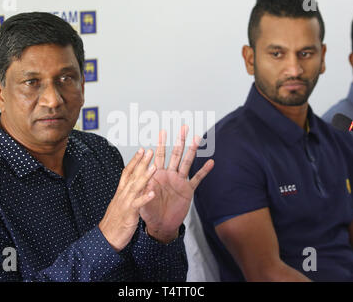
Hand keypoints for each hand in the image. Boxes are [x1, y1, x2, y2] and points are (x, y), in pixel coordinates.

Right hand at [99, 148, 156, 251]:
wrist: (105, 238)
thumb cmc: (114, 222)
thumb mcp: (120, 204)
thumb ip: (128, 194)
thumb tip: (137, 184)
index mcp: (120, 192)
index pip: (127, 172)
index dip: (134, 160)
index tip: (141, 150)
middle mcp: (122, 195)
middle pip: (132, 175)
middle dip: (141, 162)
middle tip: (149, 151)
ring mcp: (125, 203)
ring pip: (136, 187)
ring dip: (145, 176)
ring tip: (154, 167)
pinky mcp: (129, 214)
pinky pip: (138, 205)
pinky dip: (145, 198)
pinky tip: (152, 193)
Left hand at [140, 125, 213, 242]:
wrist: (161, 226)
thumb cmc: (149, 212)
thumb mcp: (142, 199)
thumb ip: (143, 188)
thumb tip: (143, 177)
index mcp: (157, 175)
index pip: (159, 155)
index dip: (161, 143)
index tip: (163, 131)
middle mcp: (169, 175)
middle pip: (175, 154)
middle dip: (179, 140)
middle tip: (184, 127)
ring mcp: (179, 181)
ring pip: (187, 162)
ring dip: (192, 151)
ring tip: (198, 139)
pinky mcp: (187, 190)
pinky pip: (197, 179)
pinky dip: (204, 171)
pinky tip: (210, 162)